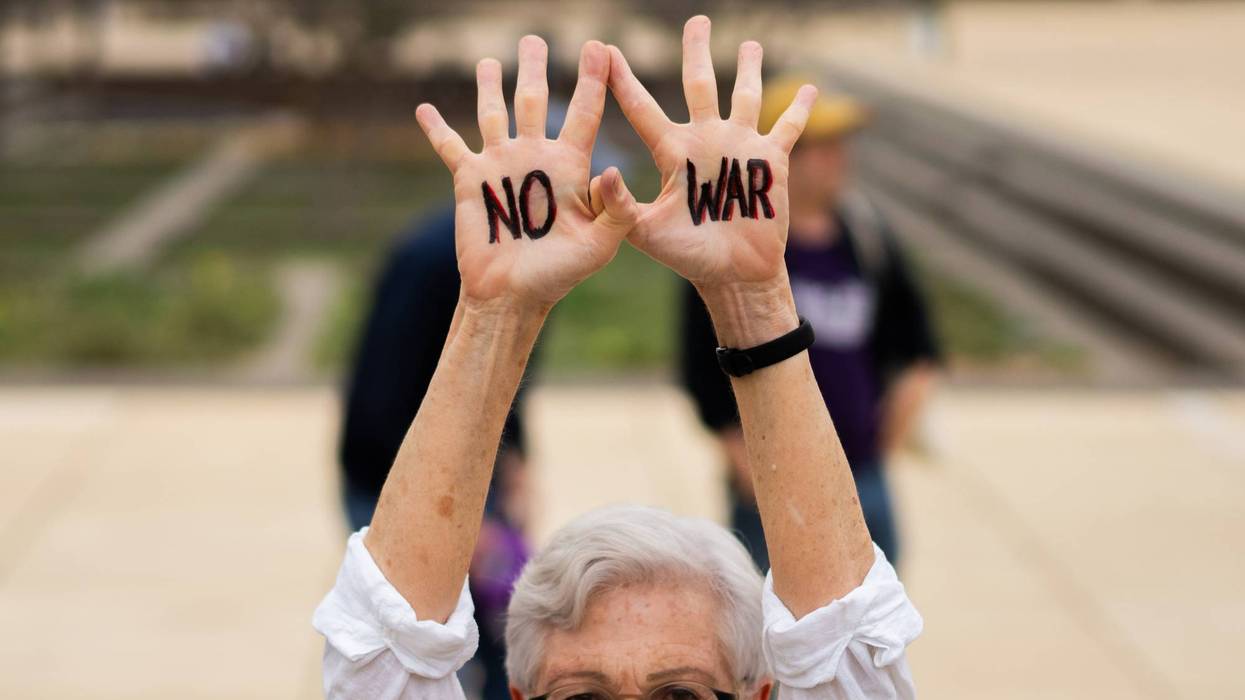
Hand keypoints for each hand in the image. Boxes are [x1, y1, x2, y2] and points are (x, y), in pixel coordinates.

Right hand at [416, 37, 637, 309]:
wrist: (512, 295)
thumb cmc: (560, 275)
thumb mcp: (599, 246)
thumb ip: (615, 210)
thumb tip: (611, 169)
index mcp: (570, 166)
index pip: (585, 113)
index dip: (594, 80)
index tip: (601, 48)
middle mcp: (536, 157)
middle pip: (535, 100)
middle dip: (535, 69)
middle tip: (535, 40)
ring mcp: (502, 165)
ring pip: (495, 113)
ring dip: (491, 86)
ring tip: (491, 60)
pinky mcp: (470, 179)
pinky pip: (450, 146)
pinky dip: (437, 128)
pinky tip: (425, 109)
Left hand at [607, 17, 816, 292]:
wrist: (733, 274)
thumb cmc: (687, 256)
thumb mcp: (646, 233)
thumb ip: (622, 205)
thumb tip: (604, 173)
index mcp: (673, 153)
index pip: (643, 108)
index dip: (623, 81)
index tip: (606, 50)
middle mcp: (704, 141)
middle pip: (699, 84)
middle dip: (697, 52)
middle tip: (697, 21)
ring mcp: (739, 147)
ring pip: (744, 96)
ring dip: (749, 70)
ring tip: (750, 44)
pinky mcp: (770, 161)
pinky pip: (788, 127)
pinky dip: (799, 108)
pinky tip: (809, 86)